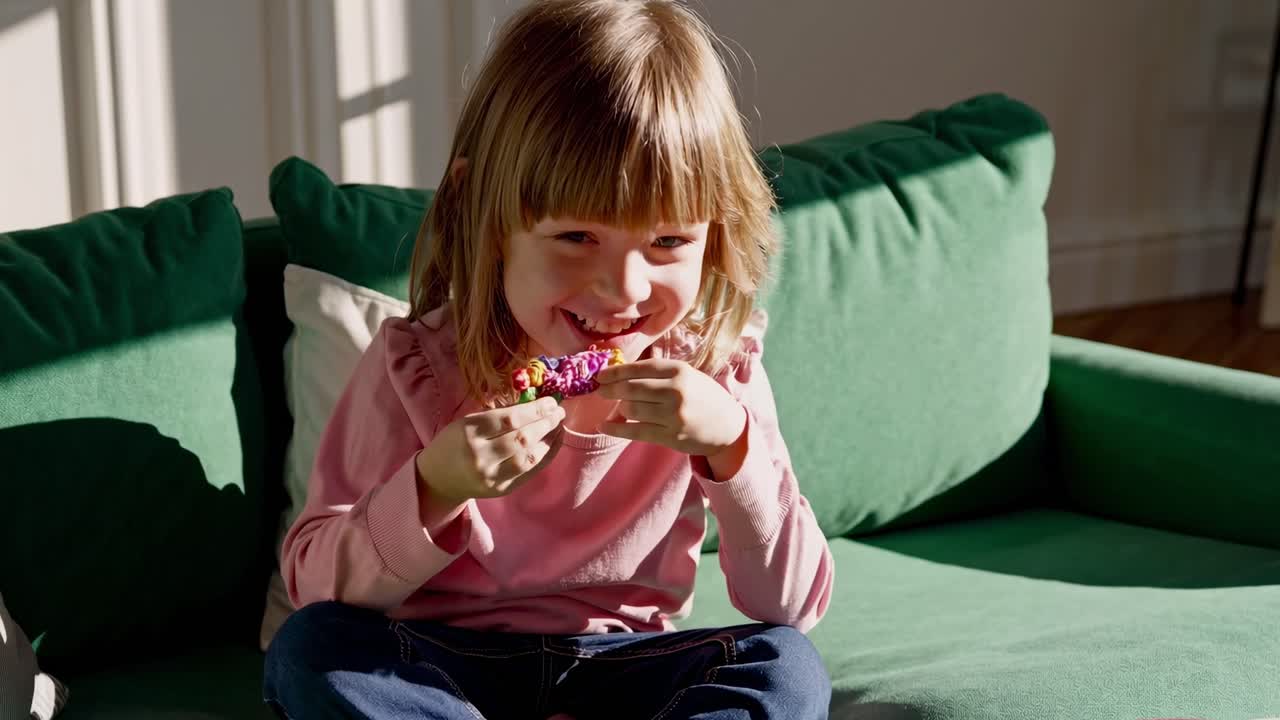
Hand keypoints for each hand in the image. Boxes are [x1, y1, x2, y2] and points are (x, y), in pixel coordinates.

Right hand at [416, 396, 565, 504]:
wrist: (438, 479)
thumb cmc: (453, 443)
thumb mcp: (467, 422)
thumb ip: (498, 416)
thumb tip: (535, 405)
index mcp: (469, 432)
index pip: (509, 419)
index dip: (534, 410)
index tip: (550, 402)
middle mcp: (481, 455)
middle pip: (522, 438)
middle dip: (545, 423)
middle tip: (559, 411)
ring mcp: (492, 475)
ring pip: (529, 457)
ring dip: (549, 439)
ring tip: (559, 426)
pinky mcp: (502, 489)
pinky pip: (530, 472)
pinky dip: (546, 456)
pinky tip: (554, 442)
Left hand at [595, 359, 746, 458]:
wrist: (727, 425)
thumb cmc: (702, 396)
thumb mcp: (687, 376)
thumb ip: (658, 374)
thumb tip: (619, 375)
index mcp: (680, 371)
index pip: (640, 368)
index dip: (616, 371)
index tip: (601, 375)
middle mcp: (676, 391)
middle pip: (631, 388)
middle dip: (610, 390)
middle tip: (600, 391)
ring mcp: (674, 415)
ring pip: (631, 409)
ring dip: (618, 408)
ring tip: (617, 407)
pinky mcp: (671, 436)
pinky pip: (635, 431)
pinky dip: (615, 429)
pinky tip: (604, 426)